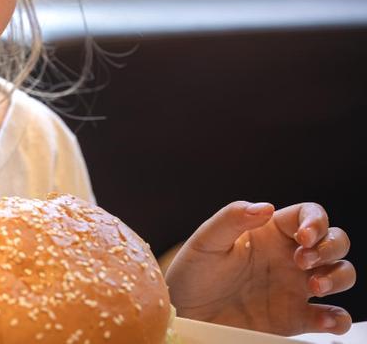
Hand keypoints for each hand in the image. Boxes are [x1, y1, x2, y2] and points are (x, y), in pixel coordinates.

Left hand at [165, 201, 355, 335]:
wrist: (185, 313)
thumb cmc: (192, 273)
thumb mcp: (205, 242)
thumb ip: (231, 219)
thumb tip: (265, 206)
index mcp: (269, 233)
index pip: (308, 215)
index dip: (316, 221)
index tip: (304, 237)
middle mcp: (288, 257)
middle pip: (334, 242)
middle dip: (330, 247)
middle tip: (303, 262)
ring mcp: (295, 287)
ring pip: (341, 274)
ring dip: (339, 277)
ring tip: (314, 286)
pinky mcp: (296, 318)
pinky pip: (333, 317)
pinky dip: (337, 319)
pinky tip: (322, 319)